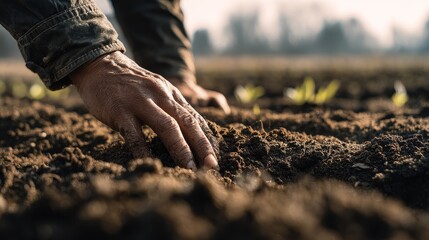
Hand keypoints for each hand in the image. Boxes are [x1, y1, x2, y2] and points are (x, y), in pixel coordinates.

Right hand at [69, 51, 218, 169]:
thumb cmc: (129, 84)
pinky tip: (152, 165)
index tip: (215, 158)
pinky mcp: (120, 110)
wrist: (99, 65)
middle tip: (212, 166)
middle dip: (202, 145)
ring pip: (167, 127)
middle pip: (186, 122)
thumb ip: (171, 107)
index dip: (206, 139)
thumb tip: (189, 131)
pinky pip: (134, 135)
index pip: (194, 118)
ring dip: (180, 149)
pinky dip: (144, 151)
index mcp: (170, 93)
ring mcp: (140, 102)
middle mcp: (160, 95)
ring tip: (189, 169)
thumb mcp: (156, 89)